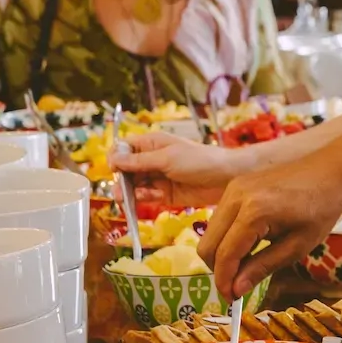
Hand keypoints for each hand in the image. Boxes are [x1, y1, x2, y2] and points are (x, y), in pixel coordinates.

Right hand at [114, 133, 245, 206]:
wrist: (227, 179)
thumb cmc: (200, 160)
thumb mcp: (167, 158)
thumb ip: (140, 161)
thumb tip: (114, 158)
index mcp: (152, 144)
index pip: (124, 148)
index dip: (116, 158)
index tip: (114, 169)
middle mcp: (152, 160)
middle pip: (126, 170)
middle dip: (121, 181)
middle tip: (120, 193)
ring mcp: (158, 178)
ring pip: (134, 186)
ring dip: (132, 192)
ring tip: (135, 198)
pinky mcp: (165, 195)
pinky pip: (147, 197)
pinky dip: (147, 199)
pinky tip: (156, 197)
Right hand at [197, 148, 341, 298]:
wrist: (330, 171)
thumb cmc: (321, 209)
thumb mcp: (297, 246)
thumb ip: (263, 267)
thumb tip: (236, 290)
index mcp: (254, 212)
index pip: (225, 256)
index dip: (225, 283)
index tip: (233, 302)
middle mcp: (236, 197)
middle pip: (207, 246)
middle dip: (219, 271)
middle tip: (238, 288)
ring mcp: (233, 188)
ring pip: (209, 233)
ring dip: (221, 255)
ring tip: (246, 267)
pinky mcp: (234, 185)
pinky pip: (219, 219)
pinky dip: (226, 238)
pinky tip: (249, 246)